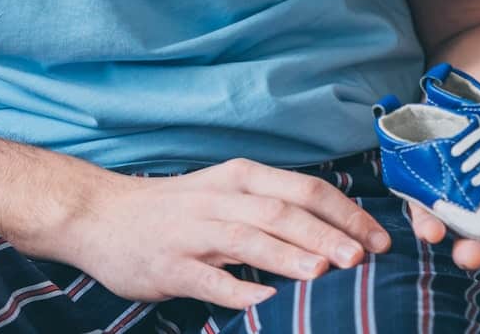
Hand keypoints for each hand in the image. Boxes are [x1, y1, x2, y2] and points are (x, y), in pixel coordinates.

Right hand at [27, 157, 391, 307]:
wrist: (100, 215)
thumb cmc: (176, 210)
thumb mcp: (226, 193)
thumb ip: (272, 208)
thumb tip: (335, 232)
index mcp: (241, 178)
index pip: (305, 190)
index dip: (345, 213)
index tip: (379, 238)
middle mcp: (221, 199)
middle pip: (283, 212)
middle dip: (326, 234)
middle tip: (361, 257)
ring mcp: (194, 232)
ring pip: (248, 239)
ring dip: (288, 255)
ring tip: (323, 272)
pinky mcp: (170, 266)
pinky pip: (208, 278)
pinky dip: (237, 289)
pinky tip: (263, 301)